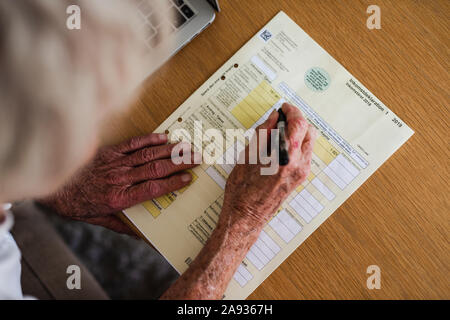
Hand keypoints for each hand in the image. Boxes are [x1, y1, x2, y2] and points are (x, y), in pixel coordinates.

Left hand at [37, 133, 199, 234]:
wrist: (52, 185)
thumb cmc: (76, 204)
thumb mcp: (98, 220)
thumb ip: (121, 226)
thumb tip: (142, 237)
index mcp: (119, 198)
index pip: (152, 189)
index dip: (172, 183)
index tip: (188, 179)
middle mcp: (120, 179)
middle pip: (155, 169)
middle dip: (179, 163)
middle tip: (197, 158)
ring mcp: (115, 163)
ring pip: (148, 155)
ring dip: (169, 150)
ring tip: (187, 146)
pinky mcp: (109, 152)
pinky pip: (132, 144)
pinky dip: (149, 140)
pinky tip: (163, 137)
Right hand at [221, 103, 316, 231]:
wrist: (246, 215)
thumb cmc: (242, 189)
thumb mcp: (248, 155)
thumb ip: (264, 133)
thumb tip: (274, 117)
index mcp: (286, 157)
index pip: (299, 124)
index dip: (292, 111)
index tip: (284, 107)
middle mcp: (299, 165)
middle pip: (309, 131)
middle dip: (297, 121)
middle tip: (281, 119)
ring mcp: (302, 173)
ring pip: (308, 143)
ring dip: (297, 133)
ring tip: (278, 134)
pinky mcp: (300, 178)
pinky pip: (304, 154)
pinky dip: (296, 145)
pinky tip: (279, 147)